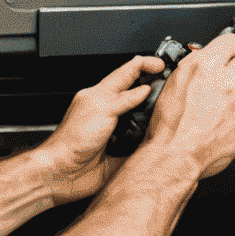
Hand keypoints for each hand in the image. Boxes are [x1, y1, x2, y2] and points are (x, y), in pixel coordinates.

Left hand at [36, 54, 165, 202]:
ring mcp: (116, 130)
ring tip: (170, 107)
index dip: (143, 65)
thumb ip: (124, 99)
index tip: (161, 63)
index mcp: (102, 95)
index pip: (126, 73)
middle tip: (171, 81)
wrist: (63, 171)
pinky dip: (150, 139)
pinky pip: (140, 142)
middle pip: (136, 93)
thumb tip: (144, 89)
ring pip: (140, 117)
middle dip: (153, 86)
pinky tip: (160, 138)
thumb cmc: (71, 140)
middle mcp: (110, 111)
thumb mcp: (101, 110)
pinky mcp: (120, 150)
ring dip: (153, 114)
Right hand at [143, 32, 234, 179]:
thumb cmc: (169, 124)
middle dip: (234, 71)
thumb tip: (205, 57)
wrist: (175, 156)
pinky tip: (221, 123)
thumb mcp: (174, 81)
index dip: (230, 48)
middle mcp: (226, 82)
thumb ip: (195, 64)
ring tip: (218, 108)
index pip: (233, 41)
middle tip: (221, 83)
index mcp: (206, 66)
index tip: (229, 52)